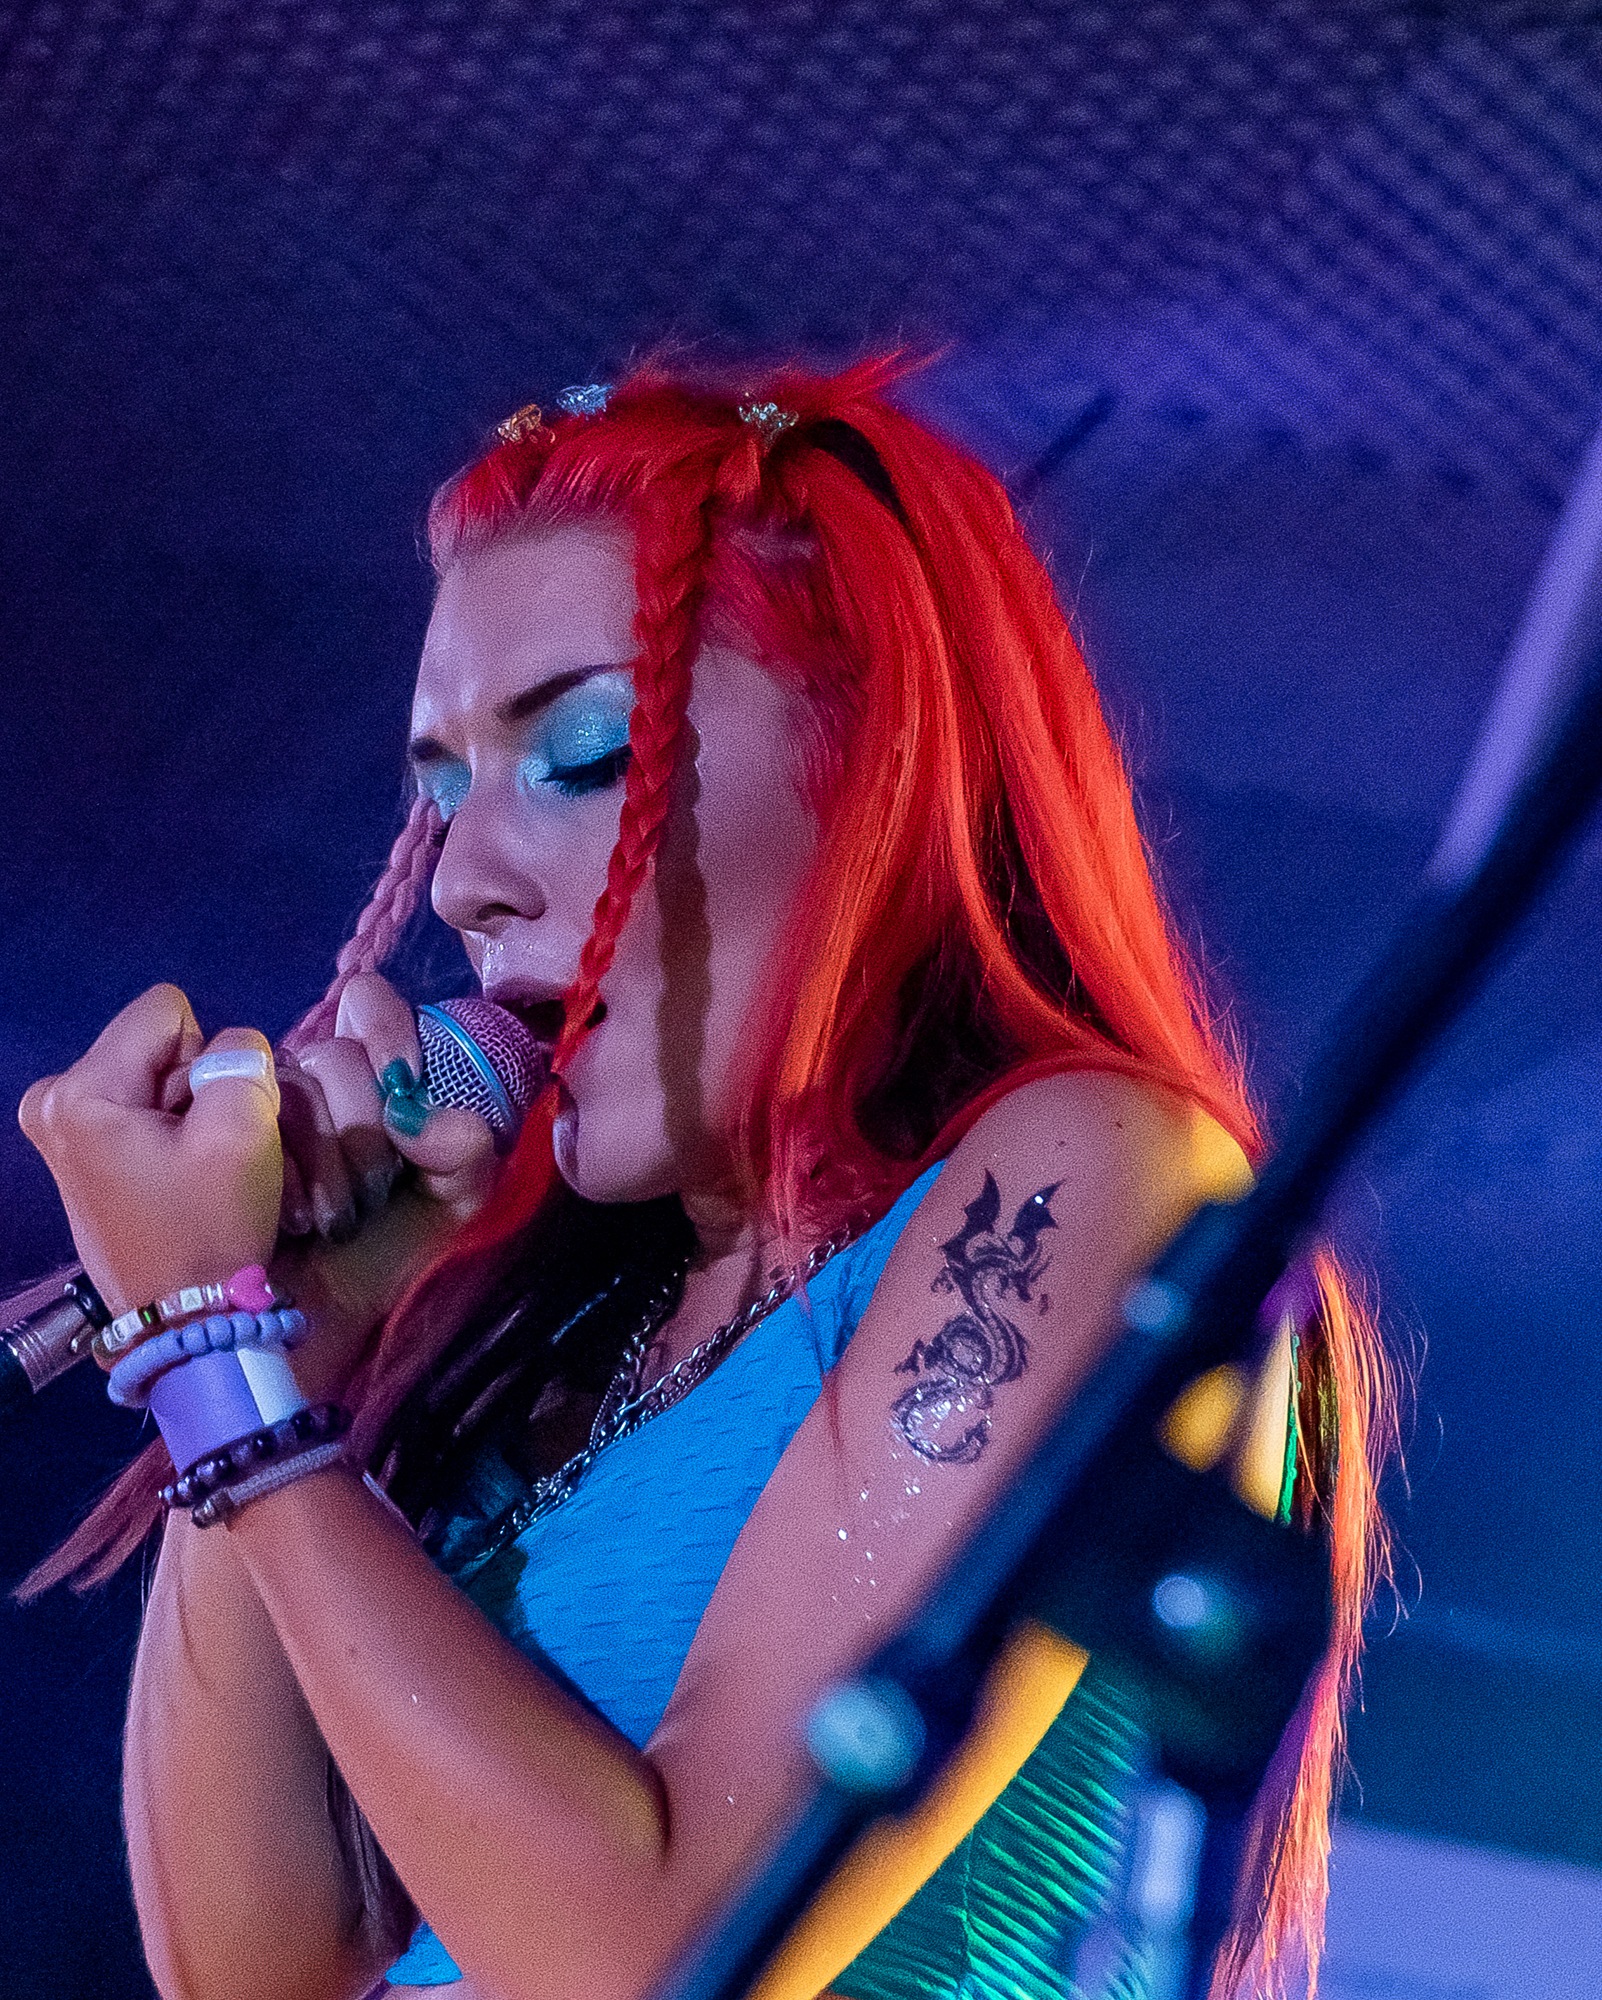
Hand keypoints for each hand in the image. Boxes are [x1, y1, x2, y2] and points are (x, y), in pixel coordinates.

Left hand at [19, 985, 283, 1314]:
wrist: (183, 1320)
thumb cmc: (207, 1228)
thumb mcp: (241, 1132)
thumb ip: (242, 1061)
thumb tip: (235, 1050)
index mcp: (80, 1091)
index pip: (166, 1010)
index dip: (207, 1056)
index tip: (206, 1121)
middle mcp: (52, 1099)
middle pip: (156, 1043)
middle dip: (195, 1086)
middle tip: (204, 1152)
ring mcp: (57, 1128)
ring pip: (153, 1074)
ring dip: (187, 1111)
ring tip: (194, 1170)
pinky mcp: (75, 1153)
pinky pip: (139, 1106)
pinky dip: (168, 1133)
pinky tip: (176, 1177)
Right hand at [262, 974, 504, 1392]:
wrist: (310, 1328)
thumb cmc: (383, 1259)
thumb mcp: (449, 1207)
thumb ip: (467, 1152)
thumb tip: (419, 1113)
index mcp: (377, 1077)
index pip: (369, 1003)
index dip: (386, 1034)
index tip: (404, 1092)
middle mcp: (317, 1080)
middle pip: (335, 1054)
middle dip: (361, 1129)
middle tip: (370, 1194)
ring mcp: (261, 1105)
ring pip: (290, 1087)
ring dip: (323, 1160)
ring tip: (331, 1219)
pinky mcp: (215, 1138)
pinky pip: (247, 1122)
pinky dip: (282, 1173)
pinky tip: (291, 1218)